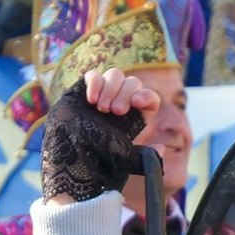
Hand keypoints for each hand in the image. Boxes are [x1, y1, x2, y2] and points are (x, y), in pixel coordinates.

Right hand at [41, 70, 148, 202]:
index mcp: (136, 115)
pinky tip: (91, 99)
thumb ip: (146, 157)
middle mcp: (122, 100)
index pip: (149, 98)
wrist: (72, 158)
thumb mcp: (126, 160)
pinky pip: (94, 75)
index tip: (137, 102)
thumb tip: (162, 148)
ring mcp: (105, 92)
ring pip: (114, 74)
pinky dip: (94, 82)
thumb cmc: (100, 159)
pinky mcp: (86, 88)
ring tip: (100, 108)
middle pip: (132, 82)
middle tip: (114, 111)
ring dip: (110, 88)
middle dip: (124, 94)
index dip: (146, 96)